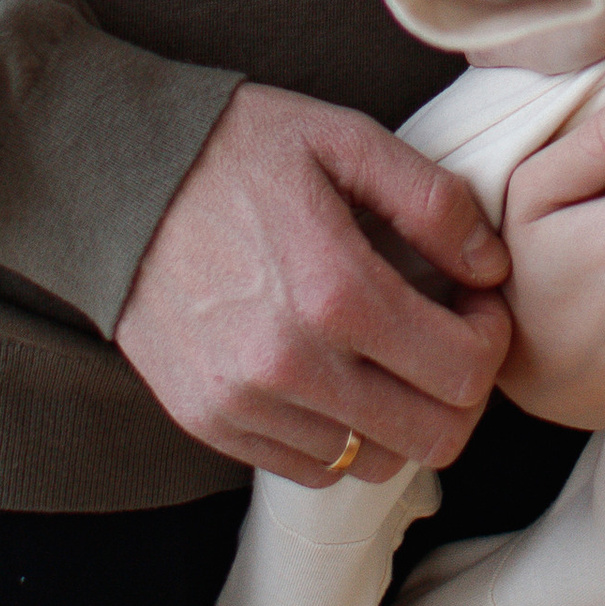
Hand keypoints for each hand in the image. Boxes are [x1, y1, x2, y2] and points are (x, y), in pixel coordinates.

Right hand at [113, 82, 511, 484]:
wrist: (113, 178)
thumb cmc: (236, 148)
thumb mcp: (344, 139)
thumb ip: (433, 202)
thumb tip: (491, 268)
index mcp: (336, 290)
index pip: (465, 372)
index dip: (490, 338)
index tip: (474, 300)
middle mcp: (291, 364)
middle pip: (433, 437)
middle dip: (461, 389)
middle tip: (445, 335)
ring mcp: (245, 402)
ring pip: (375, 461)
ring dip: (400, 414)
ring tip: (385, 352)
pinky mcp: (209, 421)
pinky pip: (309, 466)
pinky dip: (341, 434)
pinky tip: (334, 373)